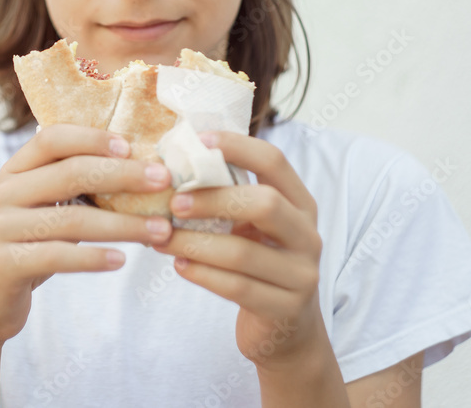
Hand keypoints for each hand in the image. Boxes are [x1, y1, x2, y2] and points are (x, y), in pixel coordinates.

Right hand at [0, 124, 174, 350]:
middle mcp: (5, 194)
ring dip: (123, 225)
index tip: (132, 145)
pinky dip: (93, 258)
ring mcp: (2, 229)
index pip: (52, 138)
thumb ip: (71, 190)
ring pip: (72, 219)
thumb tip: (138, 170)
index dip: (92, 137)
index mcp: (15, 172)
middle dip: (123, 175)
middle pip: (71, 173)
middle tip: (164, 180)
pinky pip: (57, 256)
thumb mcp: (39, 212)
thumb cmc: (22, 250)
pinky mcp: (4, 265)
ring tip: (160, 230)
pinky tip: (120, 261)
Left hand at [151, 130, 324, 370]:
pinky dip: (203, 274)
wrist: (286, 330)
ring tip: (163, 238)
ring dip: (195, 243)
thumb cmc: (259, 265)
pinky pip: (238, 287)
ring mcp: (302, 274)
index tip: (199, 141)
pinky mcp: (286, 309)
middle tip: (174, 202)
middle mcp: (308, 235)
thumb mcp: (253, 228)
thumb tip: (172, 166)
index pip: (274, 162)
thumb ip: (229, 198)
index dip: (237, 146)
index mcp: (300, 204)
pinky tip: (179, 266)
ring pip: (243, 252)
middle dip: (214, 199)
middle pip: (265, 203)